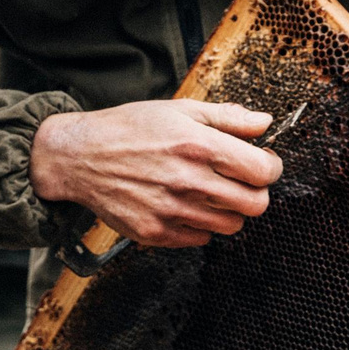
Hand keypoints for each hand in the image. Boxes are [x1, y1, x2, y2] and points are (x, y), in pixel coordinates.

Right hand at [31, 101, 283, 248]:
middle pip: (256, 205)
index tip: (260, 163)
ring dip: (227, 210)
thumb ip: (226, 118)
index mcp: (198, 145)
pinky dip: (199, 225)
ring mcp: (172, 211)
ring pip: (231, 226)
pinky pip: (201, 239)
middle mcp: (188, 181)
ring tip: (207, 193)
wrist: (79, 157)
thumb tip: (265, 123)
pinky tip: (183, 205)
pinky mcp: (156, 233)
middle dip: (254, 192)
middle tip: (238, 181)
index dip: (269, 167)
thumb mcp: (178, 109)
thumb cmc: (128, 129)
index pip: (264, 172)